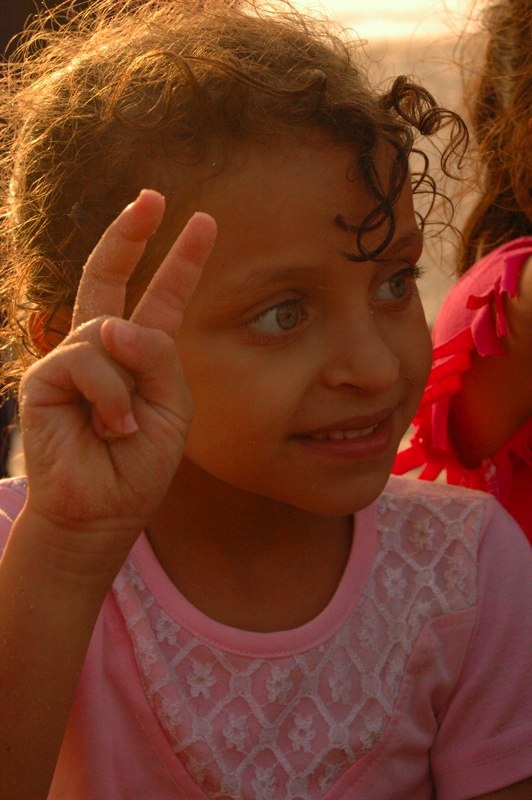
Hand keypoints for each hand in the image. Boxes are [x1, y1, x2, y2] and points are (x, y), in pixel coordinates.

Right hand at [18, 189, 215, 567]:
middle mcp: (103, 348)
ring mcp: (70, 358)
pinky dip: (108, 395)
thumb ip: (158, 358)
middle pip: (108, 277)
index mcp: (140, 355)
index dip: (180, 261)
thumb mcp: (173, 407)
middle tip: (154, 196)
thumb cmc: (139, 465)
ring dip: (127, 381)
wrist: (103, 511)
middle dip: (131, 235)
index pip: (160, 297)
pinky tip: (108, 426)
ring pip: (108, 331)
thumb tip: (113, 323)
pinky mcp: (44, 378)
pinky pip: (85, 359)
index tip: (201, 222)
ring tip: (126, 426)